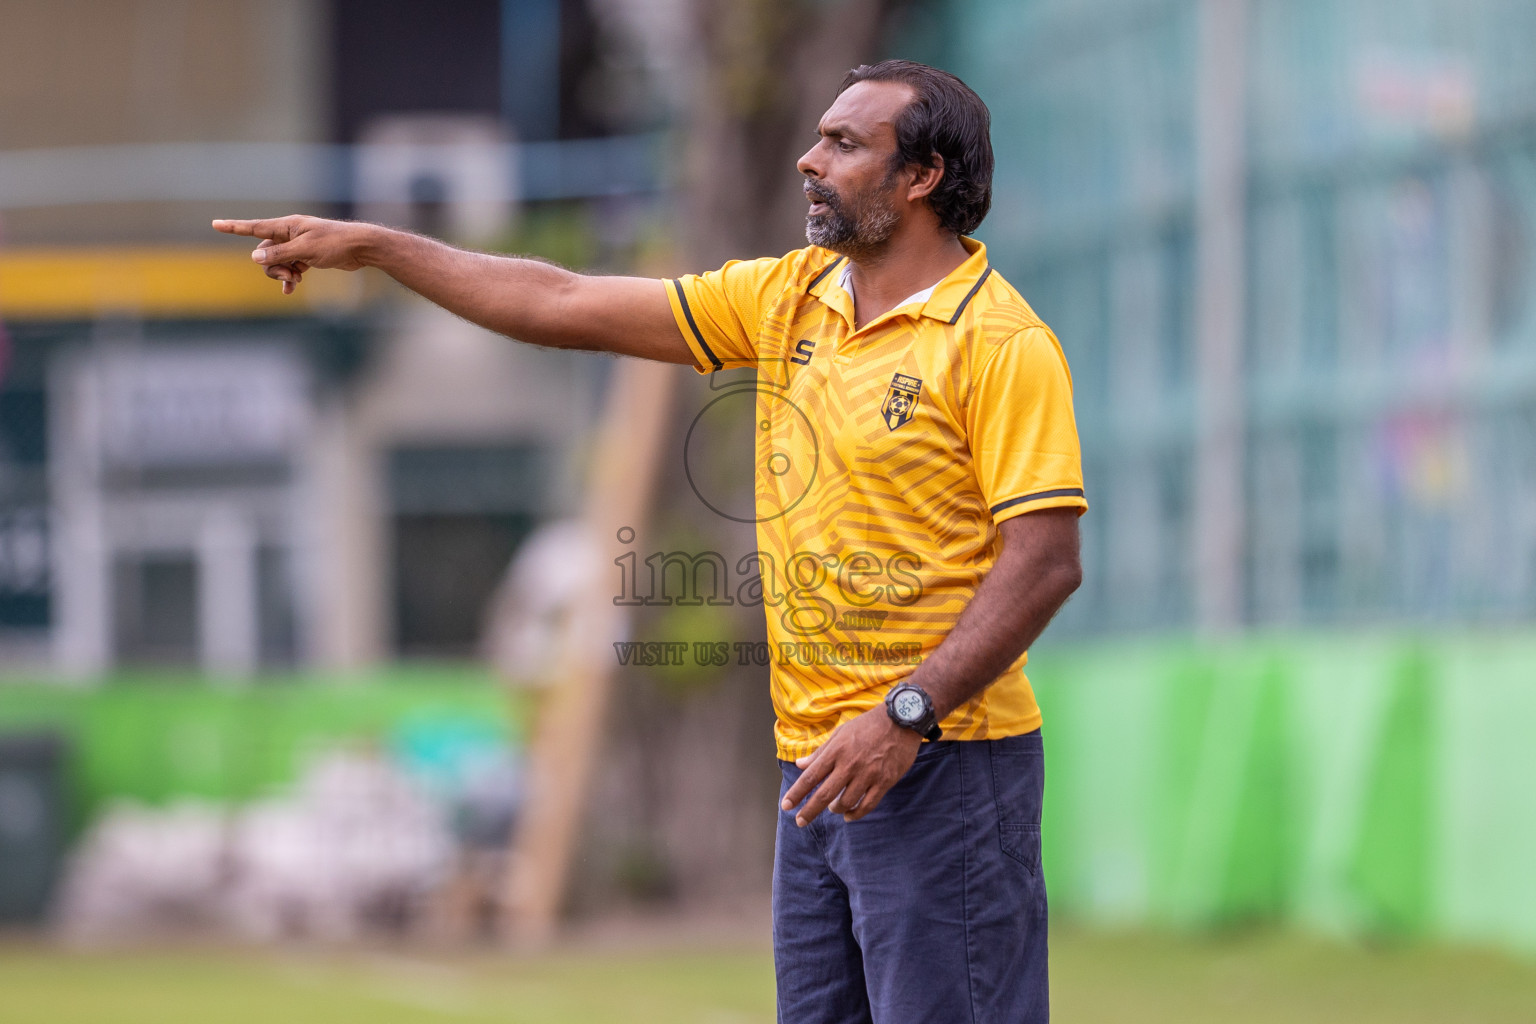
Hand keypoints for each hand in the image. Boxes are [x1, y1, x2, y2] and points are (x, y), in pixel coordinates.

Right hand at [211, 215, 375, 293]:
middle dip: (272, 267)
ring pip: (278, 261)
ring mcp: (299, 245)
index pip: (255, 227)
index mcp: (287, 226)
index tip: (215, 224)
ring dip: (282, 273)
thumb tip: (255, 256)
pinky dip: (290, 278)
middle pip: (266, 252)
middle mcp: (290, 233)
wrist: (361, 248)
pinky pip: (290, 267)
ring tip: (296, 280)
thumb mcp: (305, 250)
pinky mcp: (308, 256)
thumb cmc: (335, 244)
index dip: (234, 227)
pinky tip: (291, 289)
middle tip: (290, 275)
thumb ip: (279, 253)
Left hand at [780, 707, 922, 825]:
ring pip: (846, 802)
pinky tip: (849, 816)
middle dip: (809, 811)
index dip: (796, 793)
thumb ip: (820, 752)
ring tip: (833, 809)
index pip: (811, 776)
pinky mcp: (885, 781)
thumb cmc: (868, 725)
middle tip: (800, 821)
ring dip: (836, 809)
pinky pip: (867, 805)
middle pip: (825, 795)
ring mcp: (868, 774)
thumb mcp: (840, 733)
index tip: (786, 805)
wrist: (901, 720)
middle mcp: (849, 765)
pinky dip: (856, 814)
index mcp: (836, 751)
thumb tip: (800, 765)